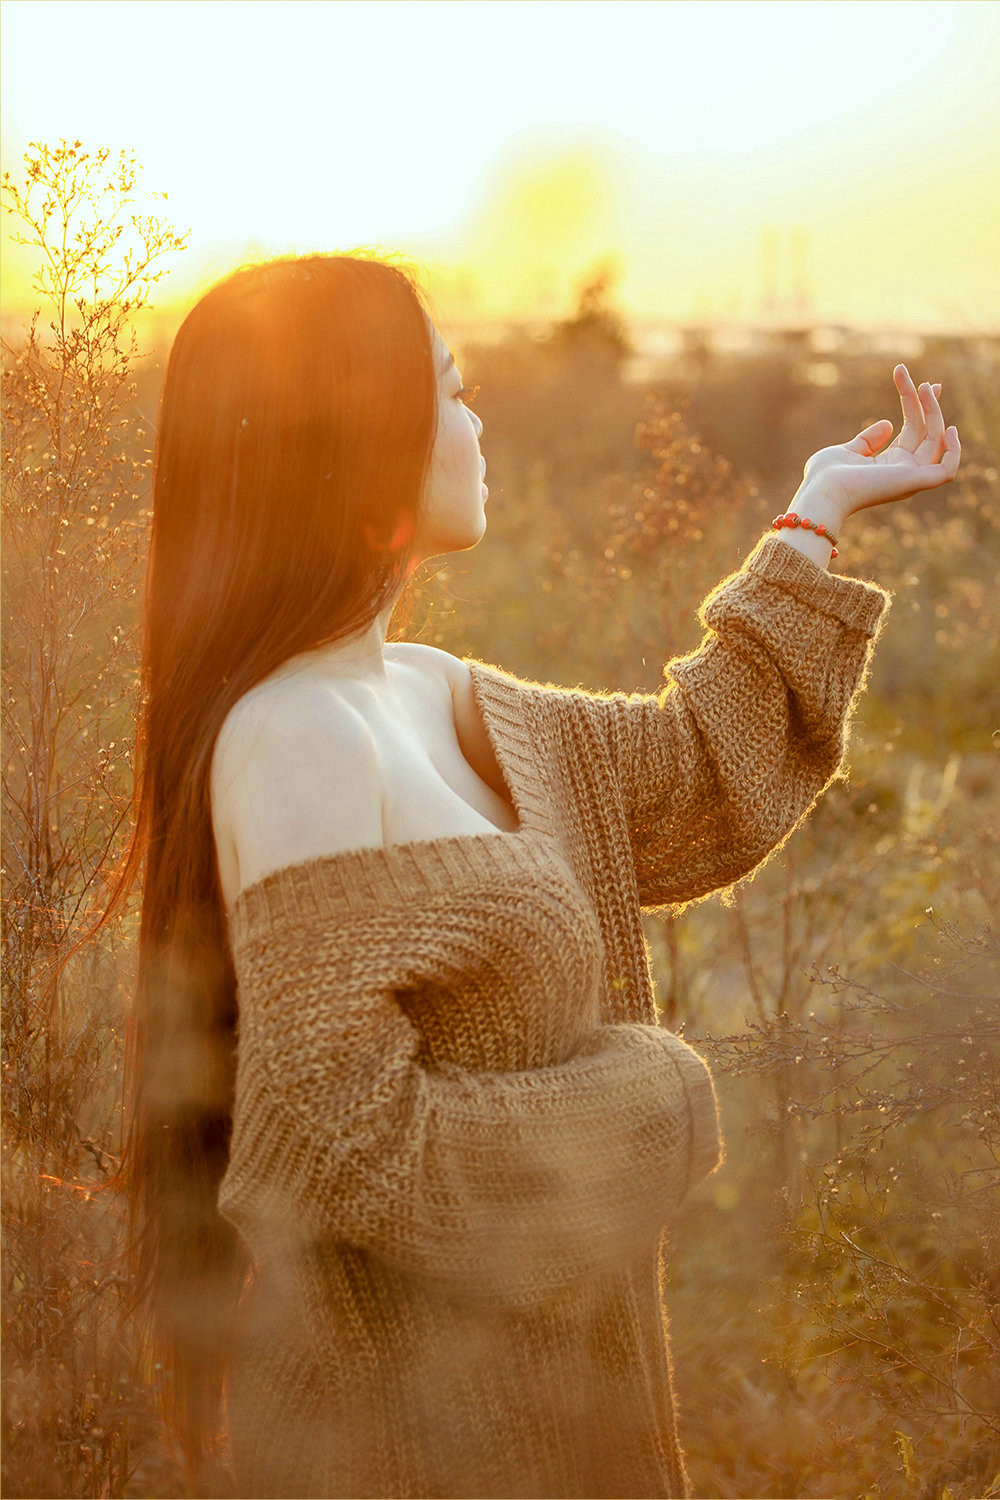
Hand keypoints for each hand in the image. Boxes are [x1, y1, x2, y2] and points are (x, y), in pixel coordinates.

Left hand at [794, 365, 960, 526]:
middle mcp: (903, 471)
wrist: (821, 492)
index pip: (914, 431)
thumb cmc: (826, 477)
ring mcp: (910, 477)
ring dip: (934, 413)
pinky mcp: (914, 481)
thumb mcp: (847, 450)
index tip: (919, 383)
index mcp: (889, 464)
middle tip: (925, 381)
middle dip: (928, 404)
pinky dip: (954, 452)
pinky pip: (947, 470)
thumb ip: (868, 440)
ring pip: (936, 442)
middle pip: (925, 431)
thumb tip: (889, 423)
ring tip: (926, 387)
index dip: (918, 406)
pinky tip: (949, 428)